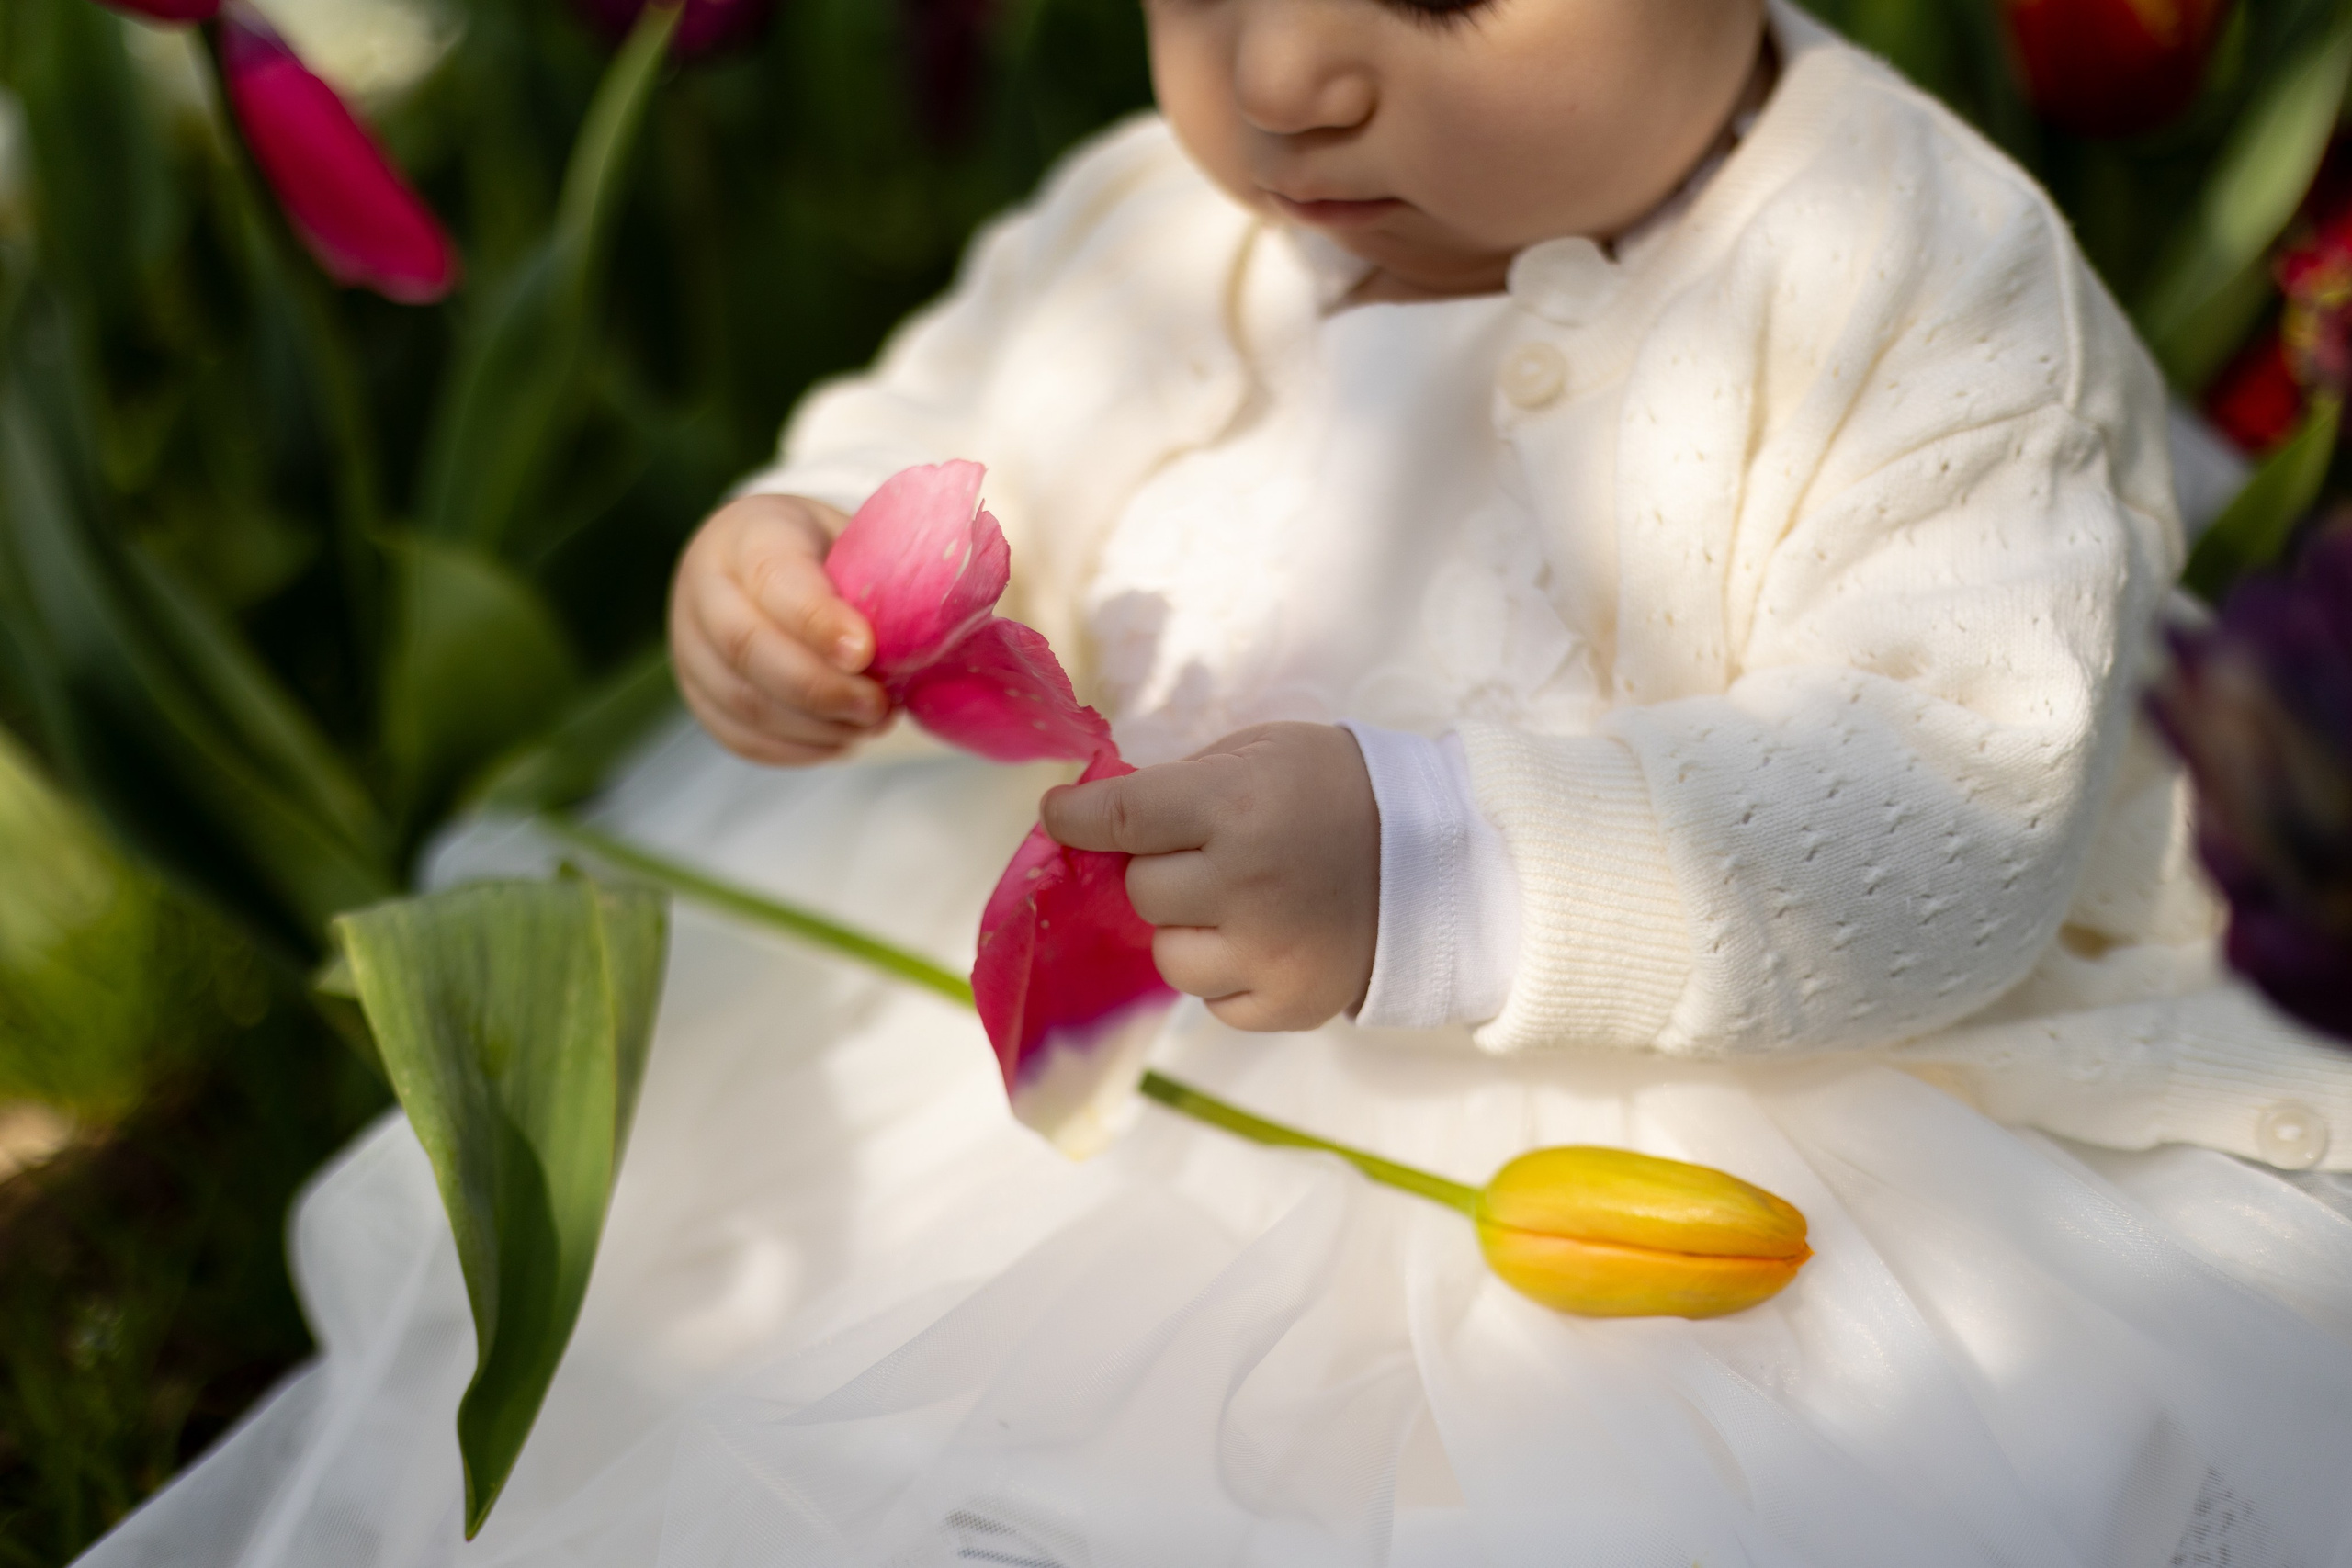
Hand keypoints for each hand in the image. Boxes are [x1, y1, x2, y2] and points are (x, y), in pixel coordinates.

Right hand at [669, 493, 890, 764]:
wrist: (759, 560)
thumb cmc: (820, 554)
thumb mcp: (847, 540)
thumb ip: (872, 581)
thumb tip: (919, 638)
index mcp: (747, 536)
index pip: (773, 580)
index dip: (818, 622)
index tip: (865, 652)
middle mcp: (704, 590)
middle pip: (748, 648)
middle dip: (821, 688)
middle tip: (879, 706)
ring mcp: (690, 647)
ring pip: (743, 702)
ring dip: (815, 726)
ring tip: (870, 724)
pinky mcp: (699, 696)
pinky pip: (742, 737)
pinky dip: (798, 749)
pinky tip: (841, 740)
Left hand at [1041, 722, 1379, 1031]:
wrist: (1445, 859)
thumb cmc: (1340, 789)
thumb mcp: (1263, 752)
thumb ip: (1182, 783)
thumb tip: (1100, 814)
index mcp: (1237, 807)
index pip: (1120, 819)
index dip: (1076, 817)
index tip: (1060, 816)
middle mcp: (1244, 886)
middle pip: (1141, 890)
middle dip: (1158, 870)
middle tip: (1202, 854)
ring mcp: (1265, 955)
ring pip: (1167, 956)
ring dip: (1185, 929)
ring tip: (1233, 905)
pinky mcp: (1285, 1005)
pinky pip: (1211, 1001)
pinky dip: (1224, 974)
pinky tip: (1263, 940)